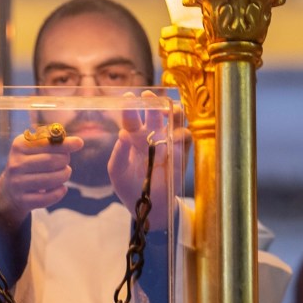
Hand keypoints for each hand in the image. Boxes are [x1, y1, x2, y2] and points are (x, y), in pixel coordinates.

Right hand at [0, 132, 83, 228]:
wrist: (9, 189)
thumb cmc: (29, 164)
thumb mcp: (34, 148)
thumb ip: (52, 142)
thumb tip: (77, 142)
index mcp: (19, 146)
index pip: (46, 143)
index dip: (65, 144)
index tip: (79, 143)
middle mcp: (15, 164)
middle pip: (50, 161)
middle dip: (64, 161)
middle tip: (66, 162)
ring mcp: (17, 183)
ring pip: (51, 180)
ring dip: (64, 175)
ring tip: (65, 173)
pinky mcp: (22, 200)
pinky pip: (48, 198)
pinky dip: (59, 192)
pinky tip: (61, 188)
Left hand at [108, 90, 189, 230]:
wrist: (150, 206)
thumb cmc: (129, 187)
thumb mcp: (117, 172)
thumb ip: (118, 154)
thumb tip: (122, 134)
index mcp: (133, 137)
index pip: (131, 118)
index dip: (130, 107)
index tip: (128, 97)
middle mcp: (151, 135)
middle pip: (154, 113)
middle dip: (153, 103)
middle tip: (149, 96)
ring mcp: (167, 143)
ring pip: (174, 119)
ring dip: (173, 112)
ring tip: (168, 112)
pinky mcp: (180, 153)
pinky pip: (185, 137)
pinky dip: (181, 134)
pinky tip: (174, 138)